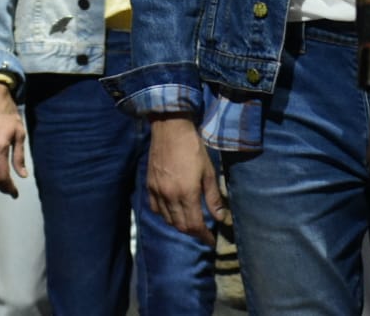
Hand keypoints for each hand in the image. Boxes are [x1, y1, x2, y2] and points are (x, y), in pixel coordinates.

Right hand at [146, 115, 226, 242]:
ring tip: (190, 222)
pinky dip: (165, 215)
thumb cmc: (193, 148)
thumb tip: (220, 218)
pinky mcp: (149, 185)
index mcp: (186, 193)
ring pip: (167, 219)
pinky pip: (156, 209)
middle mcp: (169, 196)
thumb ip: (213, 197)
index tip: (211, 241)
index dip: (204, 236)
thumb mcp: (209, 172)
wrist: (170, 129)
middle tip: (203, 232)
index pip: (194, 225)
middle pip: (180, 226)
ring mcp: (157, 192)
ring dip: (179, 225)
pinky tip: (173, 210)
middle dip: (193, 232)